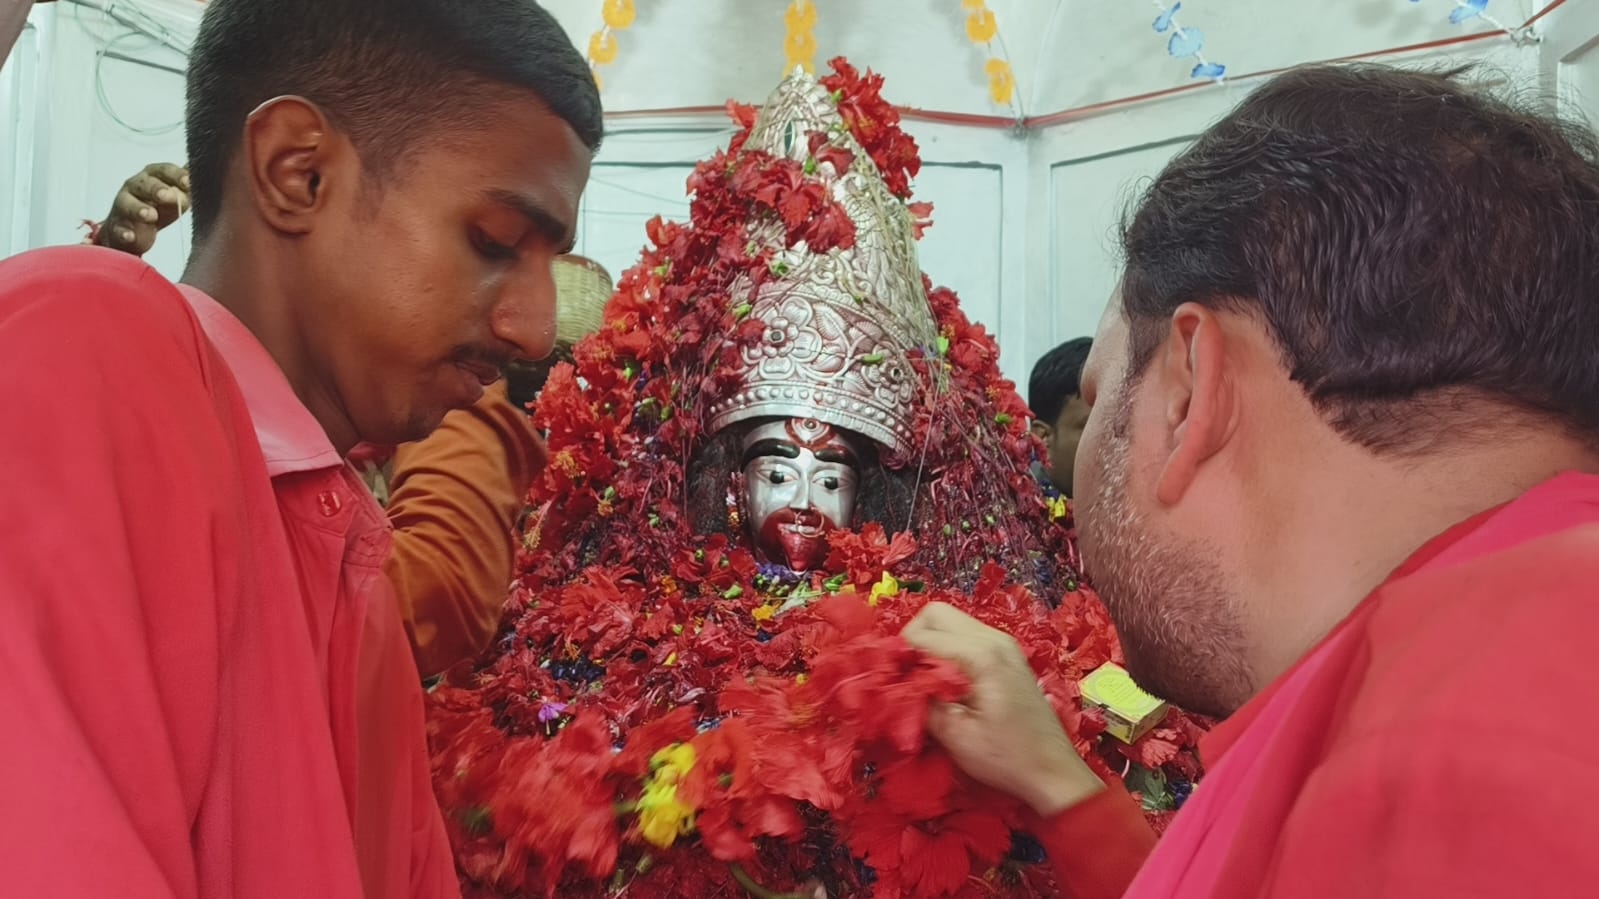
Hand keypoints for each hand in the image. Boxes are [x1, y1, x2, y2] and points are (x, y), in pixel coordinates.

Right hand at [92, 163, 188, 255]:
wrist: (135, 228)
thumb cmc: (161, 206)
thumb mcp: (178, 195)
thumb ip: (190, 187)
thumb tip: (206, 176)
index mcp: (153, 176)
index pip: (164, 170)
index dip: (177, 175)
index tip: (189, 183)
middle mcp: (135, 186)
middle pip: (145, 184)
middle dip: (157, 189)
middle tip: (170, 197)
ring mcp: (123, 205)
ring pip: (127, 203)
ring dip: (139, 209)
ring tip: (150, 216)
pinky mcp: (117, 225)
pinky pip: (118, 228)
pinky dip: (124, 232)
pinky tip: (130, 236)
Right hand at [901, 602, 1104, 816]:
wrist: (1053, 771)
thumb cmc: (1006, 758)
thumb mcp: (955, 736)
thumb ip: (921, 702)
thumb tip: (894, 684)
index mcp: (981, 655)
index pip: (921, 636)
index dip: (899, 658)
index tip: (891, 685)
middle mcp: (994, 638)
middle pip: (935, 614)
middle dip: (913, 640)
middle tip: (908, 677)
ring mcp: (1004, 643)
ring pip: (950, 622)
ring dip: (931, 645)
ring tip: (926, 683)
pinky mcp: (1007, 654)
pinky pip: (966, 635)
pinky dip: (948, 650)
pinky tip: (948, 683)